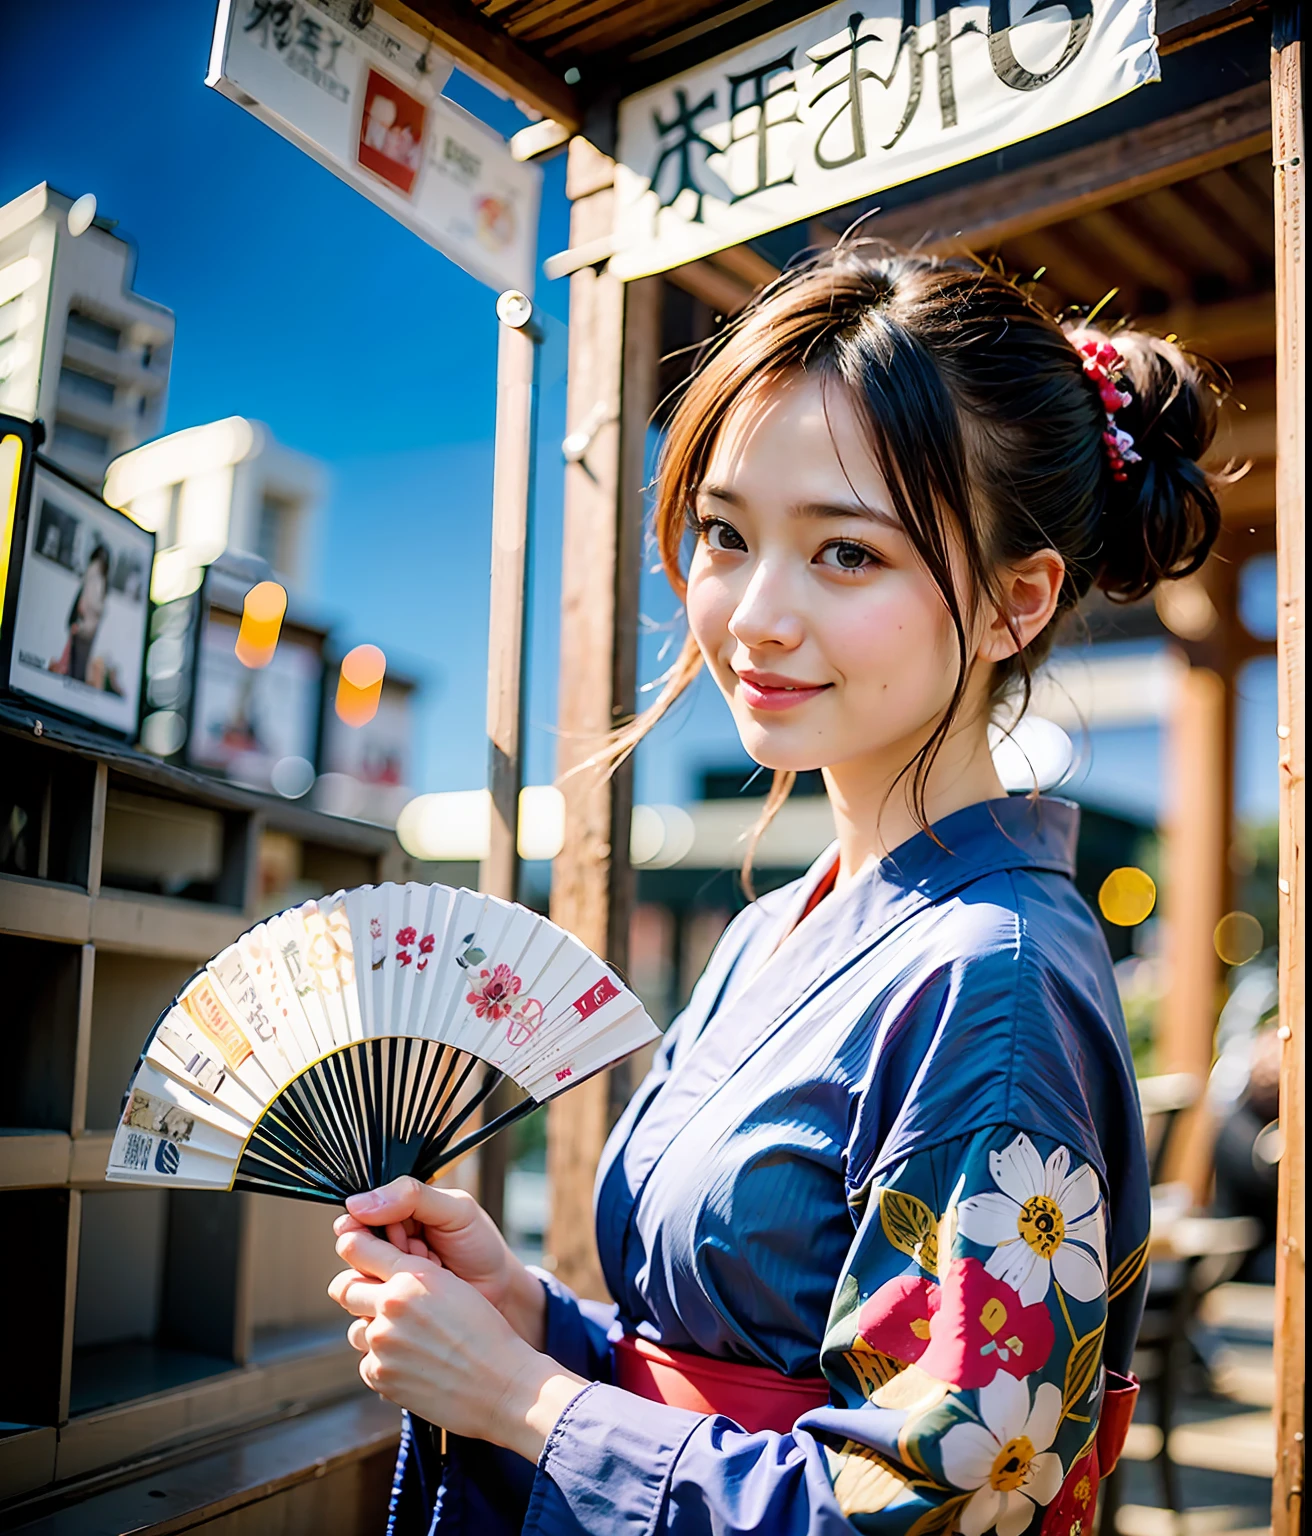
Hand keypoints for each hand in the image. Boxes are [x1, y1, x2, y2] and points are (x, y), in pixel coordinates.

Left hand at [329, 1224, 583, 1459]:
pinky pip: (368, 1361)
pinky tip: (415, 1363)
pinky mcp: (379, 1377)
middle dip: (357, 1289)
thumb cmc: (485, 1333)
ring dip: (372, 1329)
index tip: (353, 1247)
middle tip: (378, 1296)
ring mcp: (382, 1345)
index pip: (359, 1249)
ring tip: (407, 1337)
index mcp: (412, 1277)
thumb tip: (376, 1270)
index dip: (354, 1246)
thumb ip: (411, 1274)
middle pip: (344, 1289)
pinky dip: (385, 1362)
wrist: (501, 1386)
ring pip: (356, 1328)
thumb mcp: (452, 1286)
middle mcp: (390, 1307)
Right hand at [335, 1177, 546, 1349]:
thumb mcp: (456, 1210)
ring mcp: (385, 1285)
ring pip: (355, 1288)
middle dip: (390, 1254)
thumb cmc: (481, 1246)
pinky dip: (396, 1308)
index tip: (397, 1231)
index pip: (355, 1218)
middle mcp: (383, 1250)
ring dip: (394, 1281)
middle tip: (423, 1250)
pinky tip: (425, 1301)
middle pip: (352, 1254)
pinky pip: (367, 1317)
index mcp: (394, 1216)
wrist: (503, 1293)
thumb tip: (358, 1203)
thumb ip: (412, 1196)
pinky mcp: (389, 1317)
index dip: (367, 1226)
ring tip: (432, 1272)